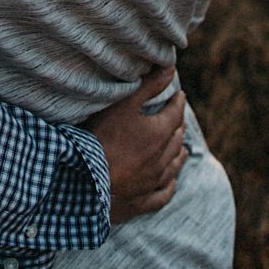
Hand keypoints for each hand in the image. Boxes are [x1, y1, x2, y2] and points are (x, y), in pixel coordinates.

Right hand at [84, 66, 188, 225]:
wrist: (85, 181)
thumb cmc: (102, 138)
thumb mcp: (124, 104)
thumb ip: (149, 85)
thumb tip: (171, 68)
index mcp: (159, 134)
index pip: (175, 113)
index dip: (178, 101)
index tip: (179, 94)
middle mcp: (161, 159)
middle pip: (176, 139)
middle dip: (178, 126)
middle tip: (177, 117)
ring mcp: (152, 182)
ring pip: (173, 166)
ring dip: (179, 154)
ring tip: (183, 149)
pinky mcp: (141, 201)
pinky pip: (163, 194)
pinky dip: (170, 187)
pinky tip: (172, 183)